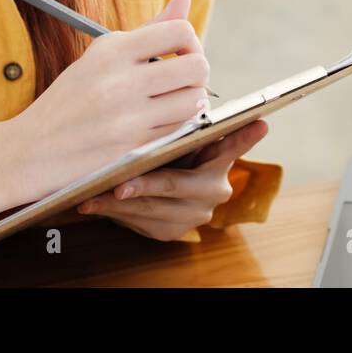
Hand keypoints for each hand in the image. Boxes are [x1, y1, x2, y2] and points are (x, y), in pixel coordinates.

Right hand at [10, 0, 210, 201]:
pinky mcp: (132, 149)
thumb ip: (150, 29)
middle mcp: (120, 80)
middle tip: (183, 81)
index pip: (180, 31)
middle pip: (197, 66)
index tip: (180, 54)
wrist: (31, 149)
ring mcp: (127, 117)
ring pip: (194, 101)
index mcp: (112, 49)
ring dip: (191, 103)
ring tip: (172, 103)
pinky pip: (179, 130)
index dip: (191, 42)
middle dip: (198, 73)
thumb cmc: (70, 99)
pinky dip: (178, 126)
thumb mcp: (101, 55)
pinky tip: (161, 123)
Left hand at [76, 119, 269, 240]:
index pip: (231, 149)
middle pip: (175, 187)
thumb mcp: (194, 139)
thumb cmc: (178, 152)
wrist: (166, 186)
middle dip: (145, 186)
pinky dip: (116, 214)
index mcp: (221, 165)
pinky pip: (140, 223)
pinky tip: (94, 205)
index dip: (236, 141)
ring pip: (151, 209)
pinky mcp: (171, 232)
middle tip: (119, 185)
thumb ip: (215, 130)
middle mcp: (212, 193)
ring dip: (118, 203)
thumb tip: (259, 120)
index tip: (250, 127)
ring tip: (91, 195)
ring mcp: (191, 216)